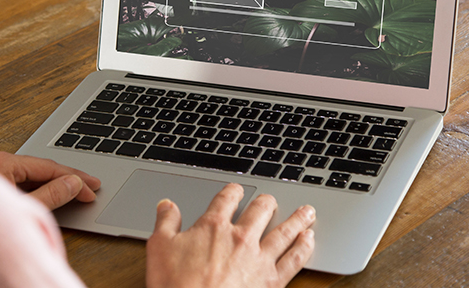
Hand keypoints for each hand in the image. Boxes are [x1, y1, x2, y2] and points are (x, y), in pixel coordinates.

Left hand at [0, 151, 100, 209]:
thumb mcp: (21, 209)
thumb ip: (50, 196)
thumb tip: (71, 184)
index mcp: (3, 162)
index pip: (49, 167)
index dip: (75, 178)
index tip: (92, 189)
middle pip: (39, 168)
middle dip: (67, 177)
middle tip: (91, 186)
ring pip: (26, 174)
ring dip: (50, 182)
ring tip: (73, 190)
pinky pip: (14, 181)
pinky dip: (34, 188)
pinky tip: (44, 194)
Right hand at [146, 183, 314, 287]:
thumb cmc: (176, 286)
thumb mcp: (159, 248)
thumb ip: (165, 222)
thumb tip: (166, 205)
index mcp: (214, 226)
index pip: (227, 198)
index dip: (233, 191)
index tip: (236, 190)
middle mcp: (241, 238)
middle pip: (261, 210)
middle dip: (267, 202)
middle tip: (271, 199)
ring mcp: (259, 259)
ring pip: (284, 231)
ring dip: (297, 219)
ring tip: (306, 211)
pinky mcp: (272, 282)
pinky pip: (294, 259)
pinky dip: (304, 247)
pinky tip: (308, 240)